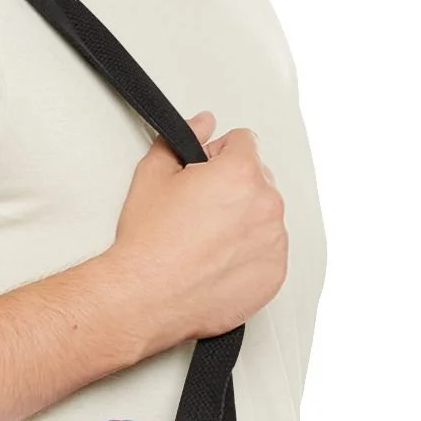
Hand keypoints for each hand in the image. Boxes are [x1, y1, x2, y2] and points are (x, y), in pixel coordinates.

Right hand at [109, 107, 288, 353]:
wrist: (146, 297)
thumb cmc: (148, 244)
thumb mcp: (153, 175)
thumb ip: (184, 138)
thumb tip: (203, 124)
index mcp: (241, 173)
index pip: (245, 141)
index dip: (218, 154)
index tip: (203, 174)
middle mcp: (266, 205)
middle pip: (259, 178)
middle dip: (234, 187)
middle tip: (199, 211)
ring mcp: (274, 242)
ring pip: (265, 215)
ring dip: (243, 220)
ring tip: (206, 240)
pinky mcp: (274, 274)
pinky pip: (269, 251)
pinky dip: (249, 253)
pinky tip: (217, 261)